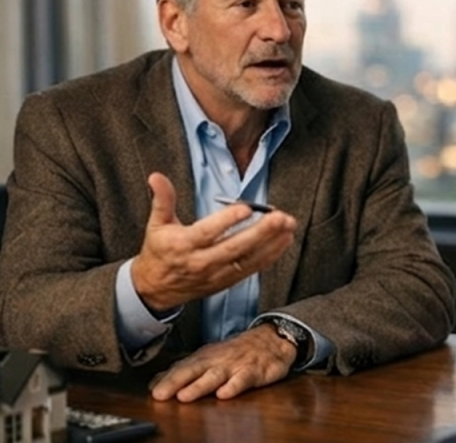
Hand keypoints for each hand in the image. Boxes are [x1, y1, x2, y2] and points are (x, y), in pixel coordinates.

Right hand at [132, 173, 296, 311]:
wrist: (156, 289)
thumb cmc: (159, 252)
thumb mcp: (156, 224)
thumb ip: (162, 200)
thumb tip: (157, 177)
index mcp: (183, 245)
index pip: (208, 232)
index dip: (227, 220)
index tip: (247, 208)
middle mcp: (201, 261)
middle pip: (234, 247)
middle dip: (260, 232)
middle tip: (280, 217)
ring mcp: (216, 274)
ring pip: (248, 259)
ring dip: (271, 243)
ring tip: (288, 226)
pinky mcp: (226, 281)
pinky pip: (252, 269)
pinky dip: (270, 256)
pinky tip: (284, 241)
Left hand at [149, 324, 296, 401]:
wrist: (271, 338)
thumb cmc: (236, 352)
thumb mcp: (209, 358)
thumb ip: (184, 371)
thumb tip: (155, 383)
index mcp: (205, 357)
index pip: (182, 367)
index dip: (166, 380)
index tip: (152, 392)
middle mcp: (218, 360)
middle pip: (194, 370)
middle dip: (176, 382)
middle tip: (160, 394)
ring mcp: (236, 365)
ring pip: (215, 376)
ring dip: (199, 386)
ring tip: (185, 396)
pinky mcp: (254, 371)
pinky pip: (244, 379)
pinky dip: (234, 386)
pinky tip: (224, 394)